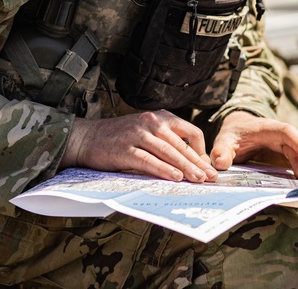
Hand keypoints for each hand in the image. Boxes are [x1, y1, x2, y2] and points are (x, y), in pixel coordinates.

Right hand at [62, 110, 217, 182]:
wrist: (87, 138)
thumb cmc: (119, 138)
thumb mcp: (146, 132)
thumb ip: (166, 142)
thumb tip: (190, 164)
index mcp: (161, 117)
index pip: (191, 132)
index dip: (202, 151)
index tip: (206, 166)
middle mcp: (152, 122)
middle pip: (182, 144)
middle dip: (198, 163)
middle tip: (211, 177)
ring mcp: (138, 134)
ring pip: (169, 152)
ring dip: (185, 167)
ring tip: (197, 179)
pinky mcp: (126, 149)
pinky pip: (149, 160)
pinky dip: (163, 169)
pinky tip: (174, 177)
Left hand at [211, 111, 297, 178]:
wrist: (241, 130)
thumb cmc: (235, 135)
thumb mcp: (224, 141)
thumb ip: (221, 151)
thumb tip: (221, 163)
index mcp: (269, 129)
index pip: (287, 131)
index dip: (297, 140)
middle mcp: (286, 137)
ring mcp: (294, 147)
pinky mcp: (297, 157)